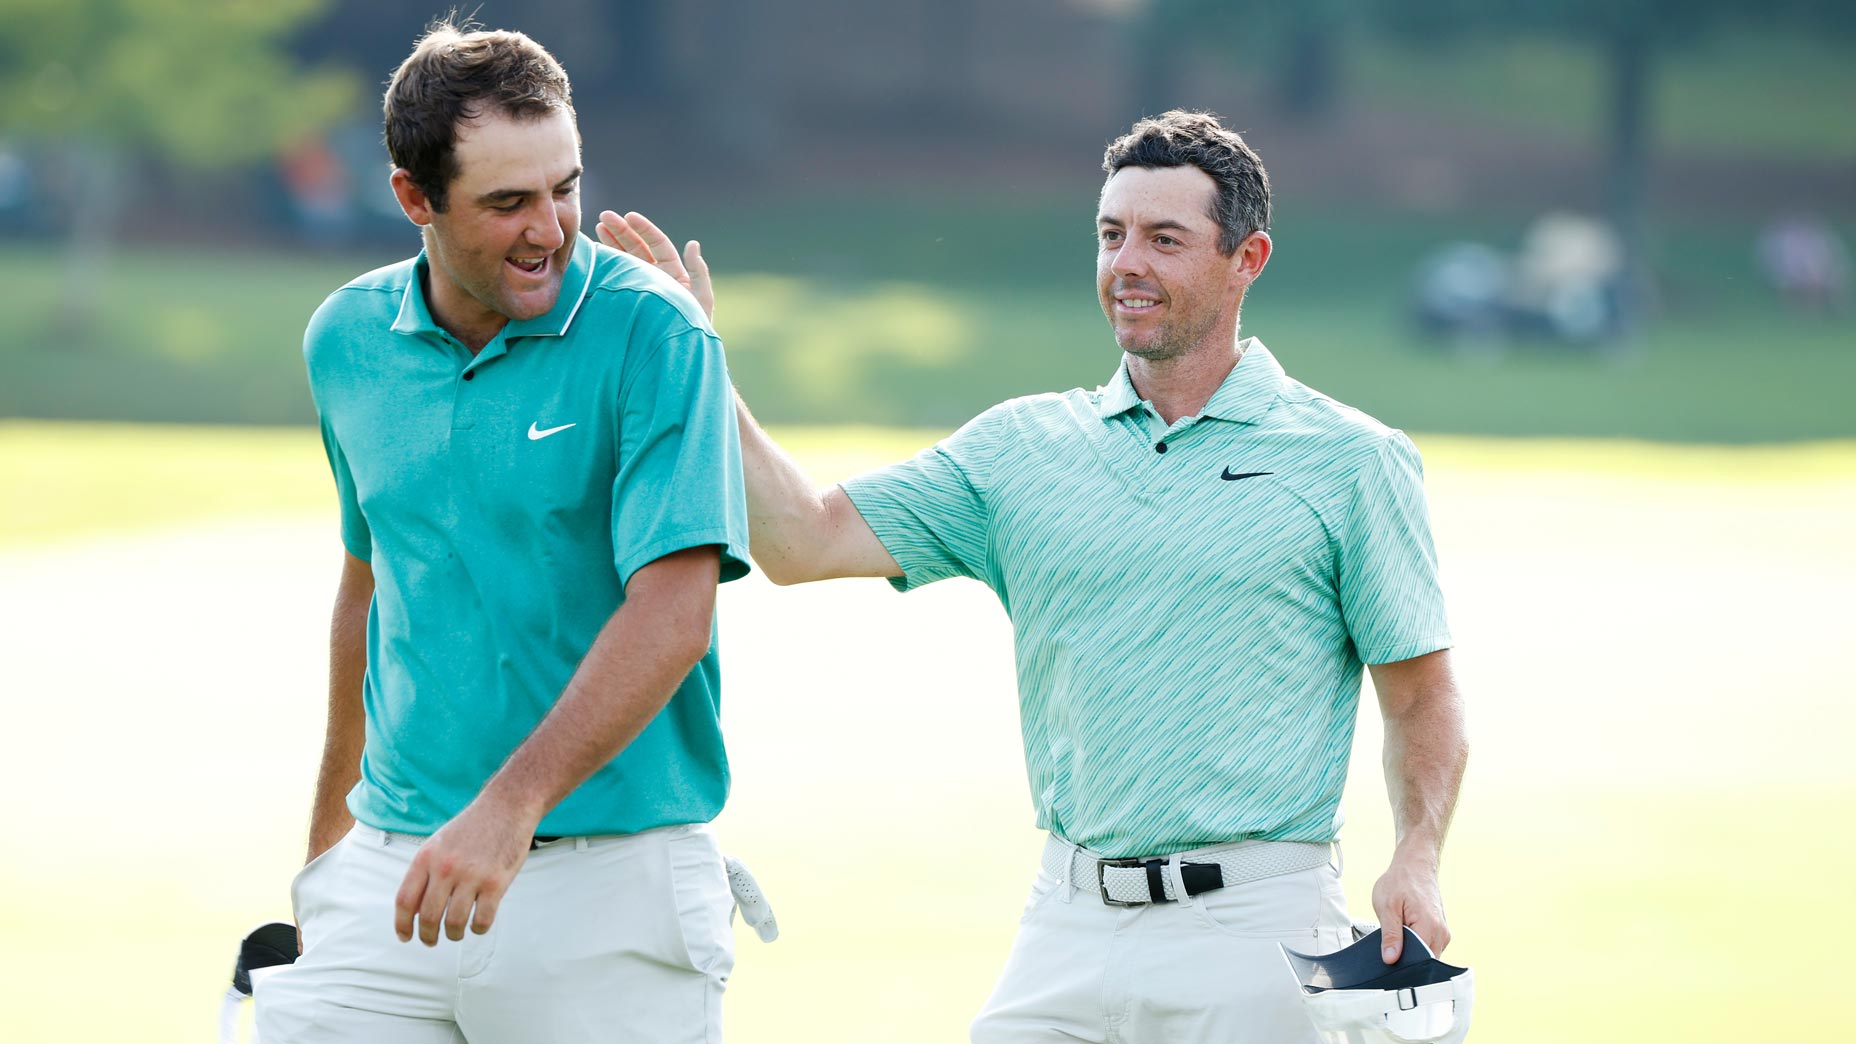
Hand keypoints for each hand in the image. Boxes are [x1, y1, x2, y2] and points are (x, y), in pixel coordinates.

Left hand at [393, 796, 535, 945]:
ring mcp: (472, 876)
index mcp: (427, 857)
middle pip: (429, 917)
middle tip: (431, 940)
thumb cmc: (473, 826)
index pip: (406, 900)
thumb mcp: (438, 843)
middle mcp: (446, 868)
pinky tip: (478, 925)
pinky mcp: (496, 882)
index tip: (405, 935)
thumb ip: (425, 872)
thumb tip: (415, 908)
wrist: (506, 807)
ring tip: (456, 932)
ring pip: (455, 923)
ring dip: (454, 934)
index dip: (402, 924)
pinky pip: (482, 919)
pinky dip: (478, 929)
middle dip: (428, 936)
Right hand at [596, 210, 713, 319]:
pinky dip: (606, 267)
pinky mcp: (628, 302)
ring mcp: (640, 289)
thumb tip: (693, 243)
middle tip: (604, 216)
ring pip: (625, 261)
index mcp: (673, 274)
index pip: (658, 245)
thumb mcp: (701, 298)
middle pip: (638, 249)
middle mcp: (656, 279)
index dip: (643, 230)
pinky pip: (616, 281)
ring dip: (612, 244)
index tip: (628, 216)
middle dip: (622, 232)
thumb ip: (698, 272)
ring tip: (597, 228)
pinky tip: (595, 255)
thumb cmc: (695, 329)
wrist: (679, 356)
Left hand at [1370, 851, 1449, 962]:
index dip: (1404, 967)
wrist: (1415, 865)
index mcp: (1429, 927)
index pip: (1420, 962)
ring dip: (1410, 952)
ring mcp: (1442, 933)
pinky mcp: (1439, 931)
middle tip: (1389, 952)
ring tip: (1397, 938)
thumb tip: (1390, 958)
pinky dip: (1415, 946)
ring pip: (1426, 956)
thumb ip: (1390, 935)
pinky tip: (1404, 936)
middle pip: (1424, 962)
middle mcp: (1441, 933)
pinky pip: (1427, 948)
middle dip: (1406, 961)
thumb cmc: (1401, 880)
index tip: (1390, 968)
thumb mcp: (1387, 906)